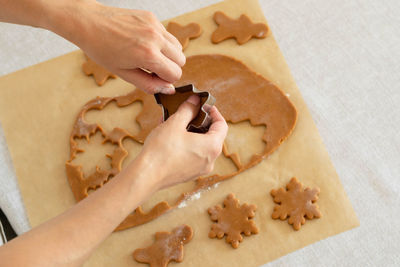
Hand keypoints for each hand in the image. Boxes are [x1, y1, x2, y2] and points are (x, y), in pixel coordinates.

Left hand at [47, 0, 184, 93]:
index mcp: (148, 55)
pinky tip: (144, 43)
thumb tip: (168, 90)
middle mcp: (155, 38)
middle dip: (170, 68)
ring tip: (149, 56)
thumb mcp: (124, 74)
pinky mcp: (152, 18)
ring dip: (169, 55)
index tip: (153, 77)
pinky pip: (167, 35)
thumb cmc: (102, 49)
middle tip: (151, 68)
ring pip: (178, 47)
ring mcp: (155, 26)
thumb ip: (149, 84)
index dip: (165, 80)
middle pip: (181, 61)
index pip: (175, 74)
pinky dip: (161, 42)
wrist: (89, 23)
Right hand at [139, 95, 227, 189]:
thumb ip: (188, 109)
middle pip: (212, 135)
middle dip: (200, 121)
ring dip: (191, 132)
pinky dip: (187, 144)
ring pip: (201, 145)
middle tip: (187, 113)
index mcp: (212, 146)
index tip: (202, 106)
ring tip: (176, 123)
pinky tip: (172, 137)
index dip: (213, 112)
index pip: (222, 125)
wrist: (146, 176)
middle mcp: (210, 160)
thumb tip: (195, 100)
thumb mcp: (175, 123)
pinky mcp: (190, 174)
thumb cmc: (161, 151)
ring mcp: (200, 169)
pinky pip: (193, 155)